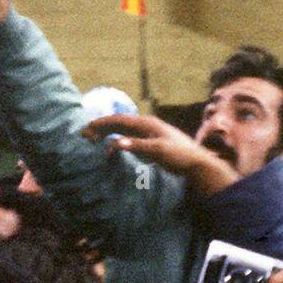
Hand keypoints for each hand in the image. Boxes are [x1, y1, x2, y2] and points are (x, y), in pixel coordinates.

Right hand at [82, 113, 238, 194]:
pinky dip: (117, 140)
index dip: (102, 123)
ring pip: (123, 129)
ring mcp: (148, 133)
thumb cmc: (179, 155)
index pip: (119, 120)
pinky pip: (129, 137)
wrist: (197, 163)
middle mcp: (146, 125)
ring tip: (95, 140)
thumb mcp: (157, 150)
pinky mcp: (150, 142)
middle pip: (119, 123)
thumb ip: (136, 146)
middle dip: (101, 127)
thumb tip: (114, 143)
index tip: (87, 128)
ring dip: (108, 133)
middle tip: (86, 135)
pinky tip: (113, 147)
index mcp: (146, 123)